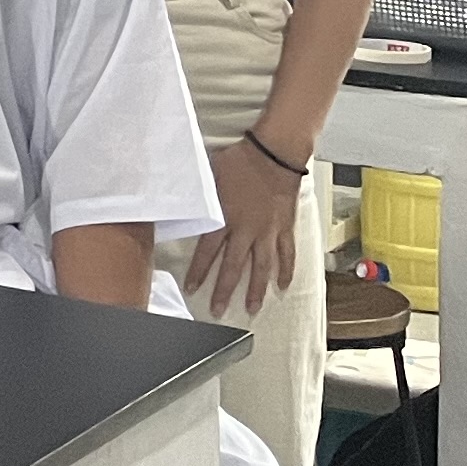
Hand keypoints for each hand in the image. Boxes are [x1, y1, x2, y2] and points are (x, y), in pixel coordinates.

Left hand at [186, 135, 305, 316]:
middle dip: (224, 291)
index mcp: (224, 219)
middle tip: (218, 310)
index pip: (207, 252)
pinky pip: (287, 254)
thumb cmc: (238, 161)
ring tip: (252, 308)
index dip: (198, 272)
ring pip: (262, 267)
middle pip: (233, 267)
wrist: (273, 155)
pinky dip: (286, 271)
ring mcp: (268, 232)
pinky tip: (283, 286)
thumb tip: (179, 202)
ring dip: (256, 289)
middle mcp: (246, 230)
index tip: (191, 289)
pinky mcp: (286, 228)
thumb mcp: (209, 177)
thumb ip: (199, 198)